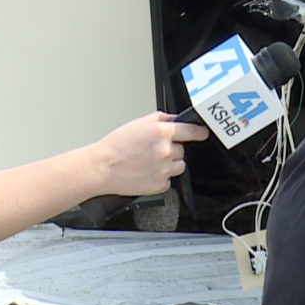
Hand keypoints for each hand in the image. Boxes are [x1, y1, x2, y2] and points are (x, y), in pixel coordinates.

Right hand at [90, 111, 208, 195]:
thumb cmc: (115, 146)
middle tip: (153, 150)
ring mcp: (164, 170)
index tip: (202, 133)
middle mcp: (165, 151)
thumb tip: (173, 119)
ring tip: (149, 162)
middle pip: (181, 150)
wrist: (102, 168)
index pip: (191, 131)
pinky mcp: (160, 185)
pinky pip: (169, 180)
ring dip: (169, 164)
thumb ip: (159, 119)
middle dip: (171, 150)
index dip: (199, 132)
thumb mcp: (137, 124)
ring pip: (179, 166)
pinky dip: (161, 177)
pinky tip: (146, 172)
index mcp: (161, 133)